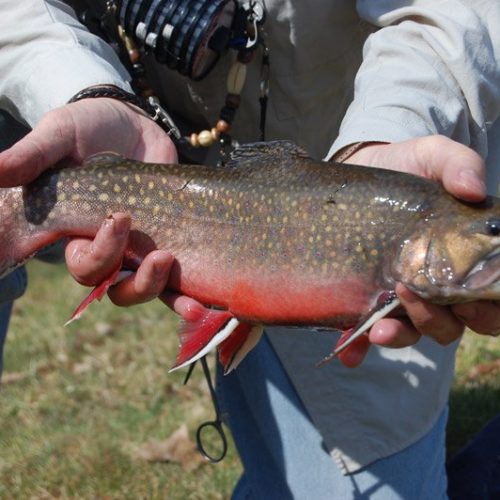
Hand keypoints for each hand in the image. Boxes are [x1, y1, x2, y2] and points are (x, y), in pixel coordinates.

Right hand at [0, 98, 177, 304]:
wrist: (131, 123)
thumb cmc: (87, 129)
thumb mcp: (60, 134)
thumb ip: (34, 155)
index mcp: (74, 229)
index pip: (74, 262)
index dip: (90, 260)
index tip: (107, 222)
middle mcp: (105, 247)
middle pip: (106, 283)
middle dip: (120, 268)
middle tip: (134, 229)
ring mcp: (138, 248)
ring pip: (138, 288)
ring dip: (153, 286)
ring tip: (168, 262)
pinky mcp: (168, 243)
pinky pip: (175, 281)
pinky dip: (185, 297)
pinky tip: (199, 306)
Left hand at [340, 135, 498, 366]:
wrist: (355, 172)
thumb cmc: (403, 168)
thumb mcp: (430, 156)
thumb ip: (456, 164)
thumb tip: (475, 188)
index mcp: (460, 260)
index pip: (488, 300)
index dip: (488, 310)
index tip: (471, 301)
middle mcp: (433, 285)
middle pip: (449, 325)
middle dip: (437, 322)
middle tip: (414, 295)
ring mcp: (397, 295)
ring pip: (410, 332)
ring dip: (399, 335)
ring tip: (379, 327)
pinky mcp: (363, 296)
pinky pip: (362, 332)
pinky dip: (357, 346)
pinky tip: (348, 352)